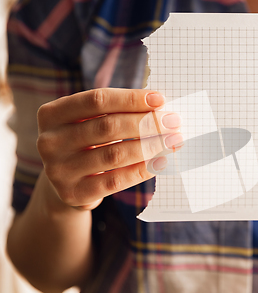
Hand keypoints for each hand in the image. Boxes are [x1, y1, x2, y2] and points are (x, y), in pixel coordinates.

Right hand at [36, 88, 182, 209]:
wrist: (67, 184)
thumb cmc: (88, 143)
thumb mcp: (91, 122)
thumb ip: (118, 112)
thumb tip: (160, 109)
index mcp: (52, 114)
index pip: (97, 100)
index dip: (131, 98)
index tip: (160, 100)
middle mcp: (49, 141)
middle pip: (108, 127)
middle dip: (146, 123)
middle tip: (173, 122)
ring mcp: (58, 170)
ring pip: (114, 155)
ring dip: (150, 146)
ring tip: (173, 141)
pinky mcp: (73, 193)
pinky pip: (115, 181)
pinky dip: (142, 170)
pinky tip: (161, 162)